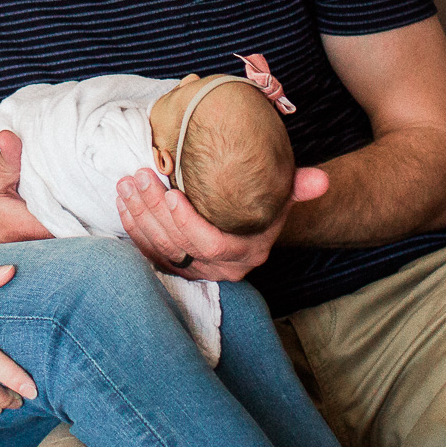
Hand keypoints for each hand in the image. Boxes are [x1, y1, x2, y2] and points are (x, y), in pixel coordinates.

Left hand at [115, 167, 328, 280]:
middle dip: (154, 209)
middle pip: (179, 244)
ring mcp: (194, 270)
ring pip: (159, 247)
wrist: (249, 227)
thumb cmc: (263, 206)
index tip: (172, 192)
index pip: (211, 244)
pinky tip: (123, 201)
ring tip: (128, 181)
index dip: (188, 222)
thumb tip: (322, 180)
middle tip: (140, 175)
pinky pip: (147, 252)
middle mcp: (219, 268)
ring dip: (139, 214)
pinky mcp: (174, 266)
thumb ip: (298, 187)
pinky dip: (132, 226)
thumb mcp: (281, 195)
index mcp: (245, 252)